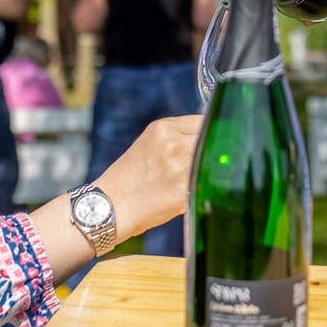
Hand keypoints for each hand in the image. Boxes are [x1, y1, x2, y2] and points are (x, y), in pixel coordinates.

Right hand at [92, 115, 202, 242]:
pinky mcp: (184, 188)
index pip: (203, 121)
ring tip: (196, 180)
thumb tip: (210, 138)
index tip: (215, 141)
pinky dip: (204, 188)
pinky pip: (207, 183)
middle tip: (209, 163)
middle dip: (213, 151)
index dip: (211, 133)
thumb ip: (177, 136)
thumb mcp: (150, 143)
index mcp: (163, 128)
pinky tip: (190, 193)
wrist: (112, 205)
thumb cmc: (130, 176)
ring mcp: (180, 165)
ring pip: (212, 162)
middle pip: (211, 140)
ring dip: (210, 171)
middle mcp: (173, 143)